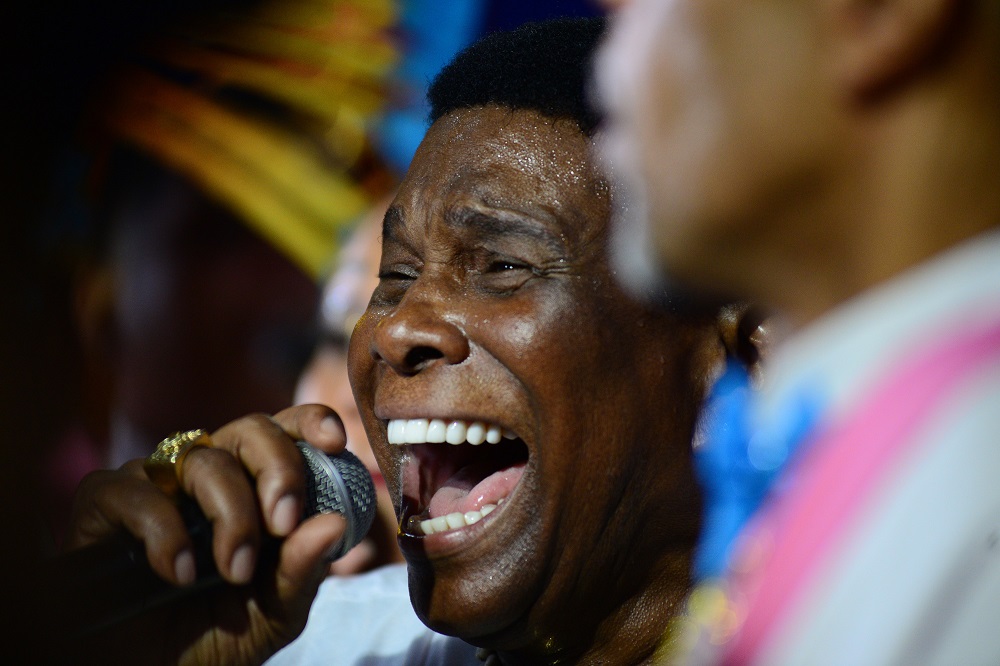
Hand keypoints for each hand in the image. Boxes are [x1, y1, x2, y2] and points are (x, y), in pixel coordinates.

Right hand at [62, 404, 347, 665]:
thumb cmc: (214, 637)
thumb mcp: (272, 613)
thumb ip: (301, 572)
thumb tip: (333, 525)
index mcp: (255, 484)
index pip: (287, 429)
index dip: (311, 422)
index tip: (336, 443)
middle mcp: (207, 472)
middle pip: (250, 430)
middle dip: (278, 469)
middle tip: (284, 523)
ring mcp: (156, 482)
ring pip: (202, 460)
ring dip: (230, 513)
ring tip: (235, 573)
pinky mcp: (104, 503)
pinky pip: (136, 491)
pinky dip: (165, 531)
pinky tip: (181, 574)